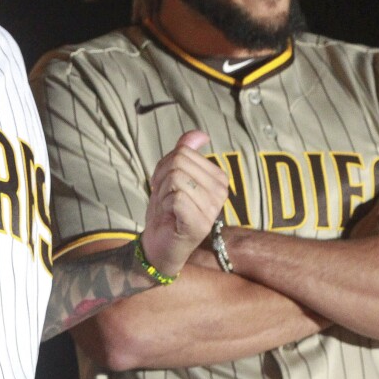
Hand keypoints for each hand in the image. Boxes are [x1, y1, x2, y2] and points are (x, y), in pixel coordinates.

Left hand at [140, 131, 227, 276]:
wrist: (158, 244)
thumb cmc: (167, 209)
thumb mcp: (172, 175)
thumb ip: (185, 152)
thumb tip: (200, 134)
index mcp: (218, 179)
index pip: (183, 153)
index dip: (165, 167)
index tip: (167, 186)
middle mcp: (221, 192)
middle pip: (178, 163)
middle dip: (162, 179)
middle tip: (165, 198)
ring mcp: (212, 209)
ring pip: (175, 178)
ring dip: (161, 193)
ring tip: (167, 208)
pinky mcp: (200, 223)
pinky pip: (175, 197)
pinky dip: (164, 205)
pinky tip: (169, 217)